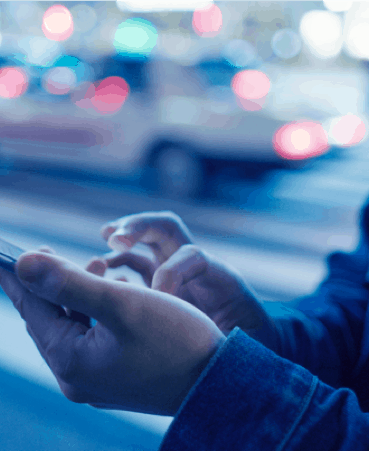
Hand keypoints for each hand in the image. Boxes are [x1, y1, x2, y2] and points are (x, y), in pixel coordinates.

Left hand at [0, 250, 224, 415]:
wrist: (216, 381)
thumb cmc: (175, 339)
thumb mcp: (121, 304)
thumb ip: (69, 283)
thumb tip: (24, 263)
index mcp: (71, 360)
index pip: (32, 308)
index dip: (20, 276)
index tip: (10, 252)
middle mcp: (77, 375)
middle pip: (49, 319)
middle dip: (51, 283)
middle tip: (51, 252)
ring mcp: (96, 379)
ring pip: (71, 326)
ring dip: (77, 295)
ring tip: (97, 268)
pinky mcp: (114, 376)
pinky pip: (91, 337)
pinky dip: (94, 312)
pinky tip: (114, 294)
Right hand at [100, 212, 276, 346]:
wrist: (243, 349)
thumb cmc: (242, 344)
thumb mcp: (237, 337)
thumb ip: (212, 330)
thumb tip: (179, 327)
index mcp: (217, 275)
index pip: (191, 255)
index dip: (172, 273)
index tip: (162, 302)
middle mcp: (194, 268)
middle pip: (166, 229)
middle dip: (139, 227)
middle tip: (114, 238)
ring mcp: (175, 274)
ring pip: (148, 241)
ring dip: (124, 237)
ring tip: (106, 239)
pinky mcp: (159, 286)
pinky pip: (136, 265)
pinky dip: (119, 263)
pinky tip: (103, 272)